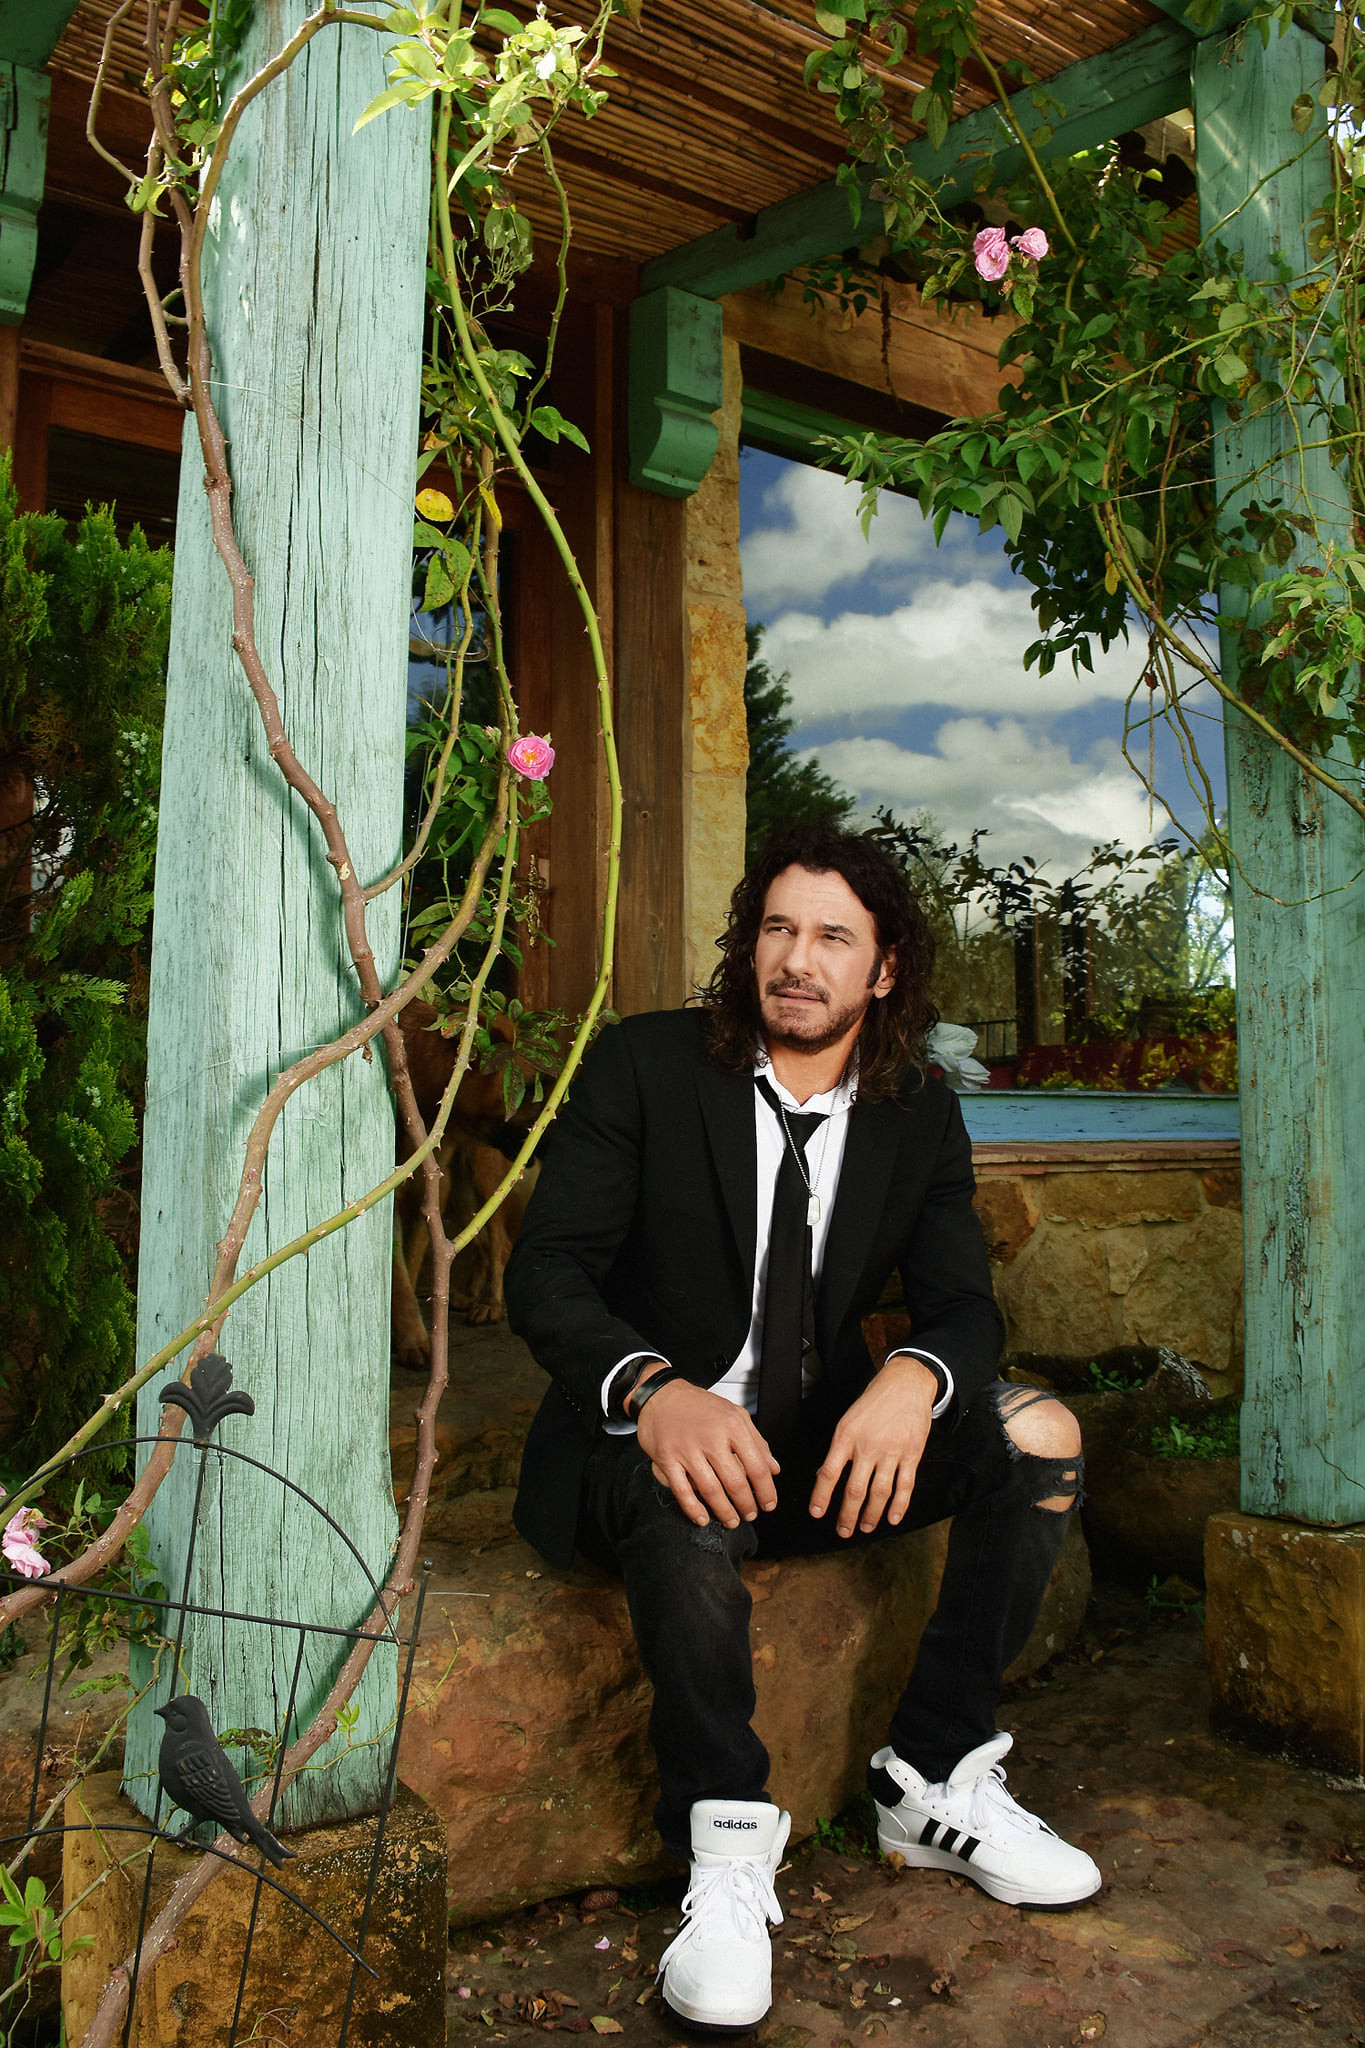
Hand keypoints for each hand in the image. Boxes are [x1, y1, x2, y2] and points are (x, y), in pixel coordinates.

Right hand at [635, 1376, 779, 1529]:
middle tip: (750, 1515)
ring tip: (732, 1520)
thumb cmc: (699, 1406)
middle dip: (746, 1505)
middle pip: (735, 1482)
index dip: (766, 1490)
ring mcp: (688, 1449)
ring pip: (711, 1490)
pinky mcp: (667, 1458)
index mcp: (732, 1426)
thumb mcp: (734, 1414)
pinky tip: (702, 1518)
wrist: (661, 1396)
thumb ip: (757, 1441)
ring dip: (724, 1511)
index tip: (769, 1503)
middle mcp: (711, 1438)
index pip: (757, 1466)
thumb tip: (774, 1468)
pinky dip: (693, 1509)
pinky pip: (682, 1490)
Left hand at [808, 1356, 937, 1538]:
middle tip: (843, 1530)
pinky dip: (899, 1506)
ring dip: (871, 1514)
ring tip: (866, 1527)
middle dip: (847, 1515)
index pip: (828, 1473)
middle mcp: (867, 1445)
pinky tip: (893, 1518)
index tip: (817, 1513)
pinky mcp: (912, 1453)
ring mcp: (892, 1451)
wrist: (905, 1384)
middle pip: (855, 1489)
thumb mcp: (848, 1420)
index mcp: (846, 1436)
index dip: (821, 1496)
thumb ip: (840, 1449)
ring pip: (880, 1492)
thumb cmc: (874, 1403)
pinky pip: (905, 1485)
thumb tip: (825, 1476)